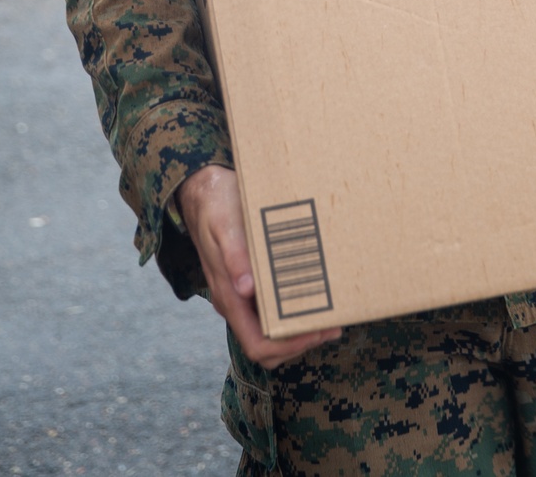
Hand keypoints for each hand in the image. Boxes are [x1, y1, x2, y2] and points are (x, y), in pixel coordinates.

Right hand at [176, 164, 342, 366]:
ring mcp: (241, 292)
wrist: (203, 189)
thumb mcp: (224, 226)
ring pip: (270, 327)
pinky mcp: (249, 279)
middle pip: (268, 343)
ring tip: (329, 313)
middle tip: (332, 325)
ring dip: (299, 327)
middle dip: (300, 340)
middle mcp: (234, 300)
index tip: (316, 332)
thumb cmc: (216, 205)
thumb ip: (234, 256)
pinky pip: (271, 306)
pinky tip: (313, 291)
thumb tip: (246, 289)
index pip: (257, 344)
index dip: (288, 346)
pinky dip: (293, 307)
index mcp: (227, 295)